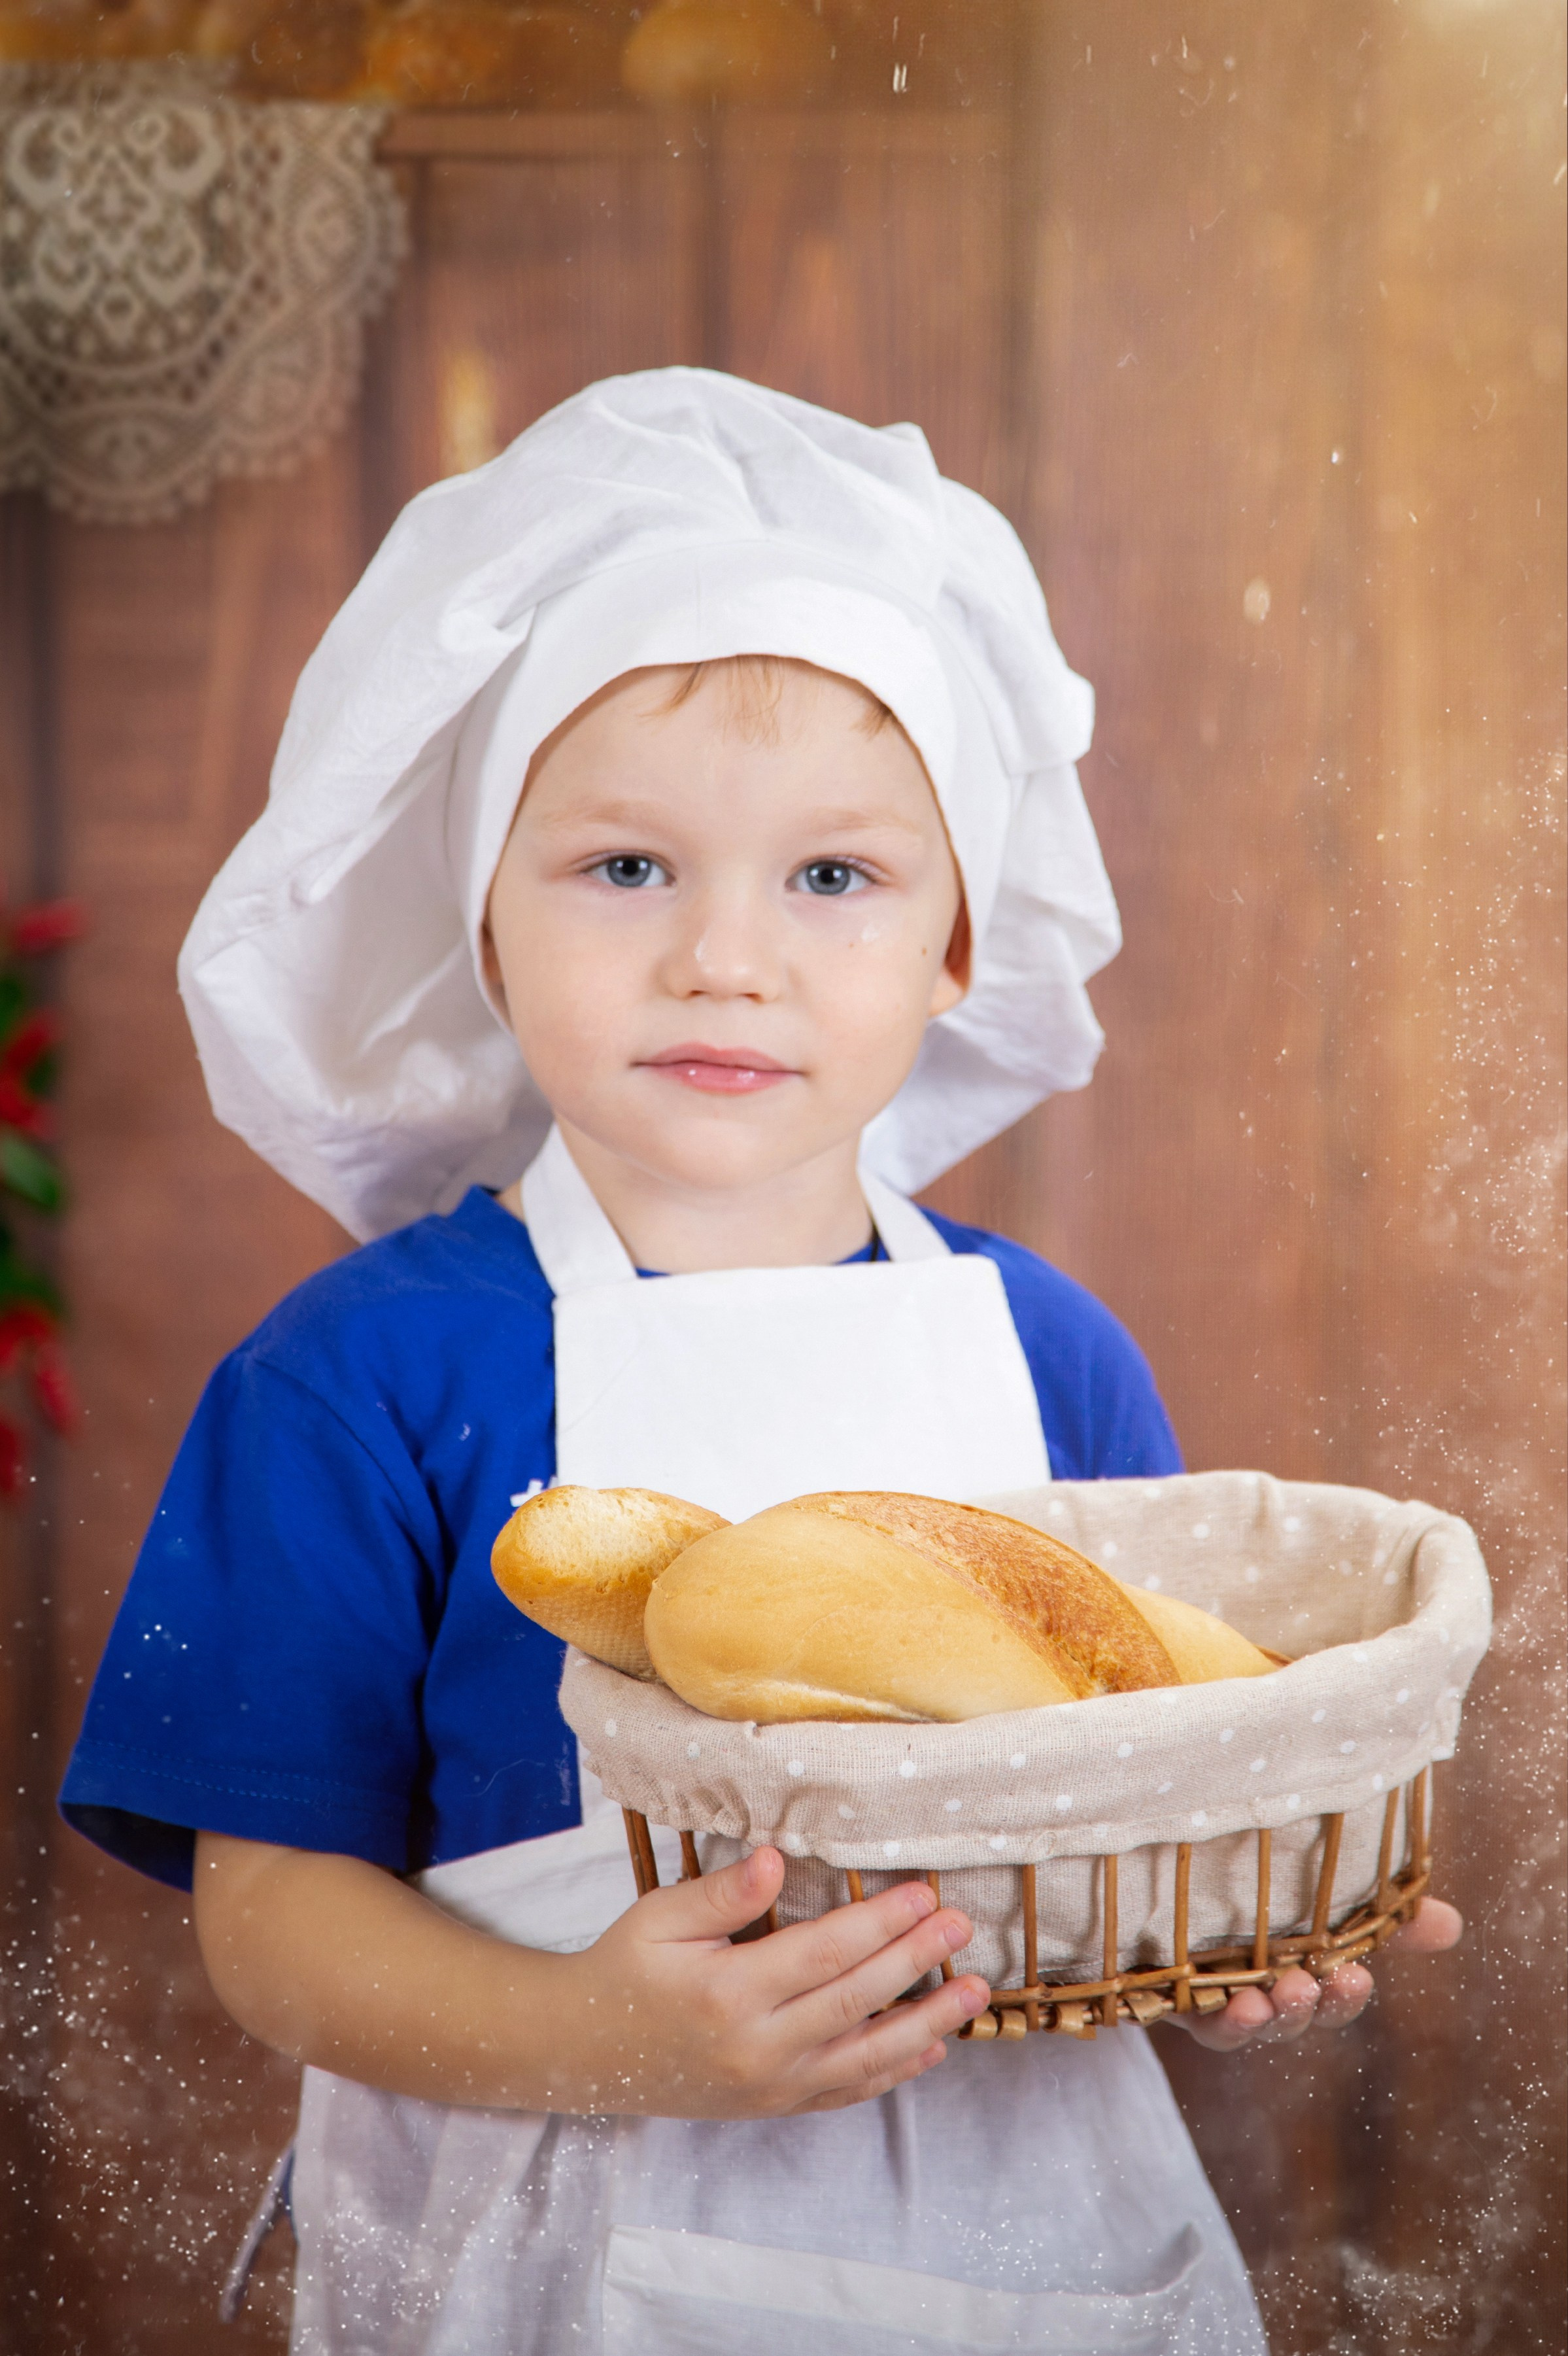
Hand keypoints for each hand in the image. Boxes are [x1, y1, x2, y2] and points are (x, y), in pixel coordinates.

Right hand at [556, 1846, 990, 2117]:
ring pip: (865, 2056)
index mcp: (729, 1993)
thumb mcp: (659, 1918)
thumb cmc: (624, 1969)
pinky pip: (844, 2091)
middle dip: (916, 1961)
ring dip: (927, 2024)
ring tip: (974, 1992)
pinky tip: (929, 2049)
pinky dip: (891, 2072)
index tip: (923, 1894)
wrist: (586, 2050)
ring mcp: (769, 2085)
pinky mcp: (773, 2104)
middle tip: (961, 1927)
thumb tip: (777, 1860)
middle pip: (856, 2000)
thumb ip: (721, 1893)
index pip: (825, 1953)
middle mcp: (758, 2047)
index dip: (880, 1922)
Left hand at [1168, 1896, 1461, 2049]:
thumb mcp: (1321, 1891)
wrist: (1158, 1857)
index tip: (1355, 1974)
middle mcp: (1251, 1988)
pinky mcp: (1155, 1983)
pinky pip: (1179, 2011)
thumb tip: (1451, 1924)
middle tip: (1310, 1985)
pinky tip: (1222, 2000)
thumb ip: (1381, 1913)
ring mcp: (1200, 1990)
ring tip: (1266, 1997)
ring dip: (1254, 2019)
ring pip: (1232, 2026)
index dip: (1342, 1996)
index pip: (1328, 1997)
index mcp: (1295, 1969)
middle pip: (1284, 2019)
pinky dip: (1204, 2013)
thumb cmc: (1255, 1882)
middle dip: (1303, 2010)